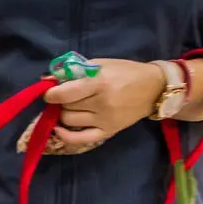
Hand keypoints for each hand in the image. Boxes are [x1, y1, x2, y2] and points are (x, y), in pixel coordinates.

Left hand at [41, 58, 164, 154]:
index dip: (51, 93)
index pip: (65, 93)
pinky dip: (65, 135)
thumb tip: (49, 79)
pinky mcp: (108, 131)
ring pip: (69, 120)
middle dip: (59, 101)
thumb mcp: (101, 64)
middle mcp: (101, 103)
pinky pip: (80, 139)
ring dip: (64, 113)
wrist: (153, 89)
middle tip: (64, 96)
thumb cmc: (125, 72)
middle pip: (66, 107)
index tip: (48, 91)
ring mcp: (105, 119)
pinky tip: (59, 128)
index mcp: (100, 82)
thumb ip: (76, 71)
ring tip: (69, 106)